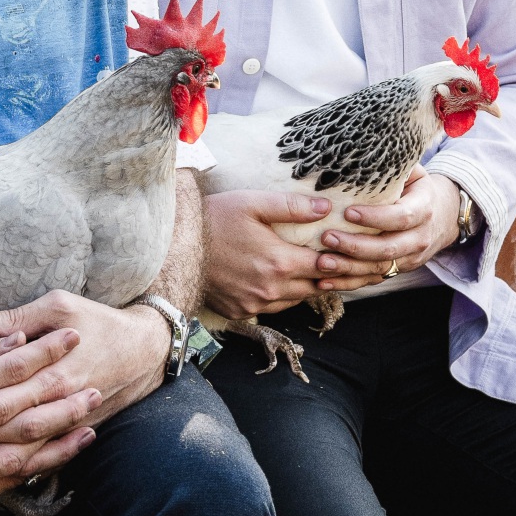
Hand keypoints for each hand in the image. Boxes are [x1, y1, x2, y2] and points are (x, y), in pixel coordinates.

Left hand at [0, 293, 173, 515]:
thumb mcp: (59, 307)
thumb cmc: (98, 322)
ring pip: (20, 464)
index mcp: (52, 371)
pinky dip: (4, 486)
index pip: (4, 396)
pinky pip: (34, 468)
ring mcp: (62, 427)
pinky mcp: (65, 438)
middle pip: (10, 440)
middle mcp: (57, 405)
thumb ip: (16, 319)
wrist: (145, 351)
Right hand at [0, 323, 102, 513]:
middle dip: (63, 403)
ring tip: (89, 426)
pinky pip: (1, 475)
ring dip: (56, 441)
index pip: (9, 370)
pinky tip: (58, 457)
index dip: (44, 352)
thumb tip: (18, 340)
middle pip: (22, 417)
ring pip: (17, 453)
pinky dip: (32, 467)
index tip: (74, 336)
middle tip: (97, 387)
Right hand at [202, 186, 332, 321]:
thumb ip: (293, 207)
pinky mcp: (239, 312)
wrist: (175, 246)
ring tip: (305, 272)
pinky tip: (274, 282)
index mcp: (280, 262)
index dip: (336, 259)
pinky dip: (277, 297)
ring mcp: (254, 304)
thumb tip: (326, 208)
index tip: (341, 251)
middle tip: (329, 262)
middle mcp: (271, 290)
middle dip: (323, 276)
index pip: (325, 267)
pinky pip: (269, 309)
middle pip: (313, 288)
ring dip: (301, 288)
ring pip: (293, 301)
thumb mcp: (254, 203)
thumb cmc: (214, 219)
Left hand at [315, 169, 463, 287]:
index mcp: (424, 209)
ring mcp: (409, 258)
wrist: (444, 217)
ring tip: (320, 262)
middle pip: (388, 248)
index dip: (375, 217)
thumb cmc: (419, 189)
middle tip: (326, 237)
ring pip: (379, 268)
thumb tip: (357, 150)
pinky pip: (371, 281)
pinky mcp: (397, 270)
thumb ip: (392, 167)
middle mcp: (419, 238)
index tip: (348, 211)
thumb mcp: (414, 173)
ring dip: (348, 268)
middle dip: (355, 245)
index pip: (401, 217)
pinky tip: (323, 281)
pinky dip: (347, 283)